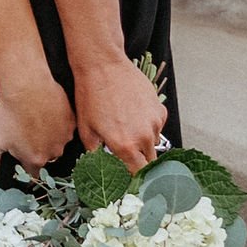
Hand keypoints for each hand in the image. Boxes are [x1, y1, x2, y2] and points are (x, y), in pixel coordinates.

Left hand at [0, 63, 75, 185]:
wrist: (27, 84)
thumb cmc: (7, 111)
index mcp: (34, 160)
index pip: (32, 171)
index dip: (24, 160)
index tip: (19, 148)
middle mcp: (53, 152)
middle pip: (44, 156)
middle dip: (35, 147)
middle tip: (23, 129)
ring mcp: (65, 137)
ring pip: (56, 142)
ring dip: (47, 135)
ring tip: (32, 119)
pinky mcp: (72, 121)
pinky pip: (66, 127)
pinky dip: (57, 122)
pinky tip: (45, 112)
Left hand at [73, 55, 167, 176]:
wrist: (103, 66)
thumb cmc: (91, 95)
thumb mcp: (86, 130)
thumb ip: (97, 156)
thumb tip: (102, 169)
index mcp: (125, 146)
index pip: (138, 175)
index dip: (134, 180)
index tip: (130, 180)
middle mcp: (144, 137)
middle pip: (149, 162)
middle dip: (139, 162)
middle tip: (126, 155)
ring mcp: (155, 122)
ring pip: (153, 143)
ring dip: (142, 142)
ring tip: (125, 127)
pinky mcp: (159, 109)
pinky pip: (157, 126)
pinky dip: (148, 125)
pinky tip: (133, 114)